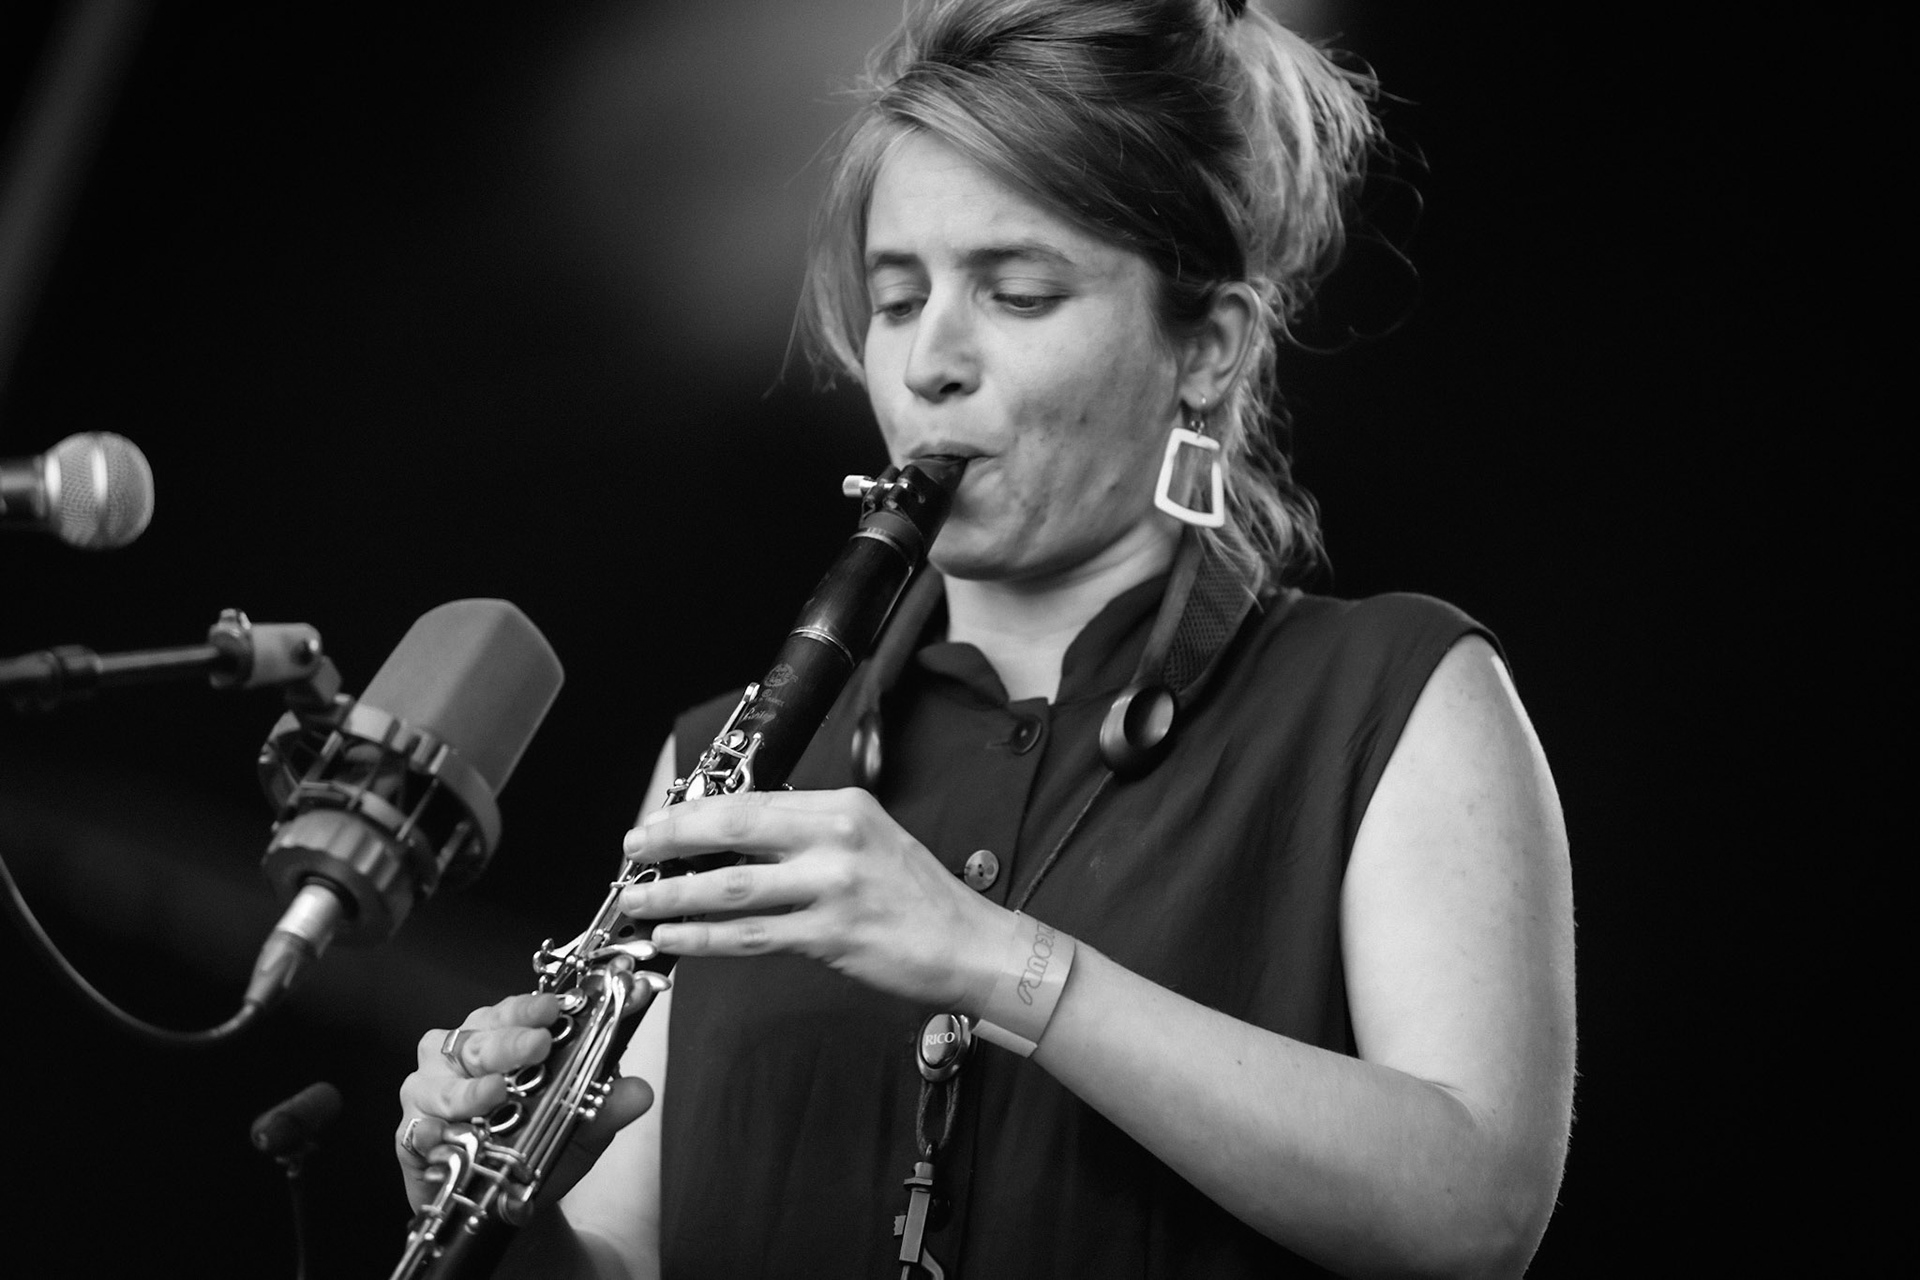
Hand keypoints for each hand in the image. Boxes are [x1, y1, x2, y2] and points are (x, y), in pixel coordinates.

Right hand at [395, 992, 652, 1211]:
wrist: (500, 1200)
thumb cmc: (534, 1145)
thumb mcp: (581, 1124)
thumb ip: (607, 1103)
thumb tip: (640, 1091)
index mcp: (495, 1036)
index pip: (510, 1011)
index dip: (532, 1007)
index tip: (557, 1008)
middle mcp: (456, 1057)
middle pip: (476, 1041)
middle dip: (508, 1042)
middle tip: (537, 1045)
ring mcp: (429, 1093)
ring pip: (444, 1085)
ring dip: (472, 1090)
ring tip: (496, 1092)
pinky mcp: (410, 1135)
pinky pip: (416, 1131)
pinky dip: (430, 1133)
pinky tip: (442, 1135)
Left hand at [619, 788, 1005, 1009]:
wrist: (968, 944)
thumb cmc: (916, 895)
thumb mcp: (869, 839)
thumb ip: (809, 833)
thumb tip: (734, 839)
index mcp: (843, 807)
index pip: (752, 801)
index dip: (694, 812)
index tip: (656, 824)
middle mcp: (837, 840)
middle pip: (734, 830)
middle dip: (672, 840)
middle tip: (632, 852)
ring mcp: (834, 889)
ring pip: (733, 887)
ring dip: (675, 894)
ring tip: (637, 902)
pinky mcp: (832, 936)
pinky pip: (752, 936)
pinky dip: (704, 937)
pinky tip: (673, 937)